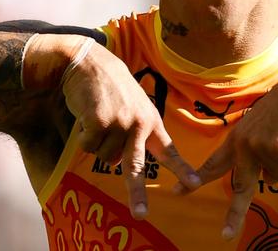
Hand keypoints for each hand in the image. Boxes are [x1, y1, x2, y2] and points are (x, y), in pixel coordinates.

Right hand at [60, 38, 200, 218]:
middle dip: (137, 193)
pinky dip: (83, 136)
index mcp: (151, 120)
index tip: (194, 184)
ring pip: (105, 157)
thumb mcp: (133, 105)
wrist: (89, 63)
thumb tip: (120, 163)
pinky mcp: (99, 122)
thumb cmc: (111, 86)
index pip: (168, 149)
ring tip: (98, 117)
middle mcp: (138, 124)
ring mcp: (119, 123)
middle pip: (136, 166)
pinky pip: (88, 146)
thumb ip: (134, 132)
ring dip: (97, 142)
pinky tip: (88, 114)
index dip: (181, 169)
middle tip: (141, 215)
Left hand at [179, 68, 277, 239]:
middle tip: (226, 236)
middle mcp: (243, 144)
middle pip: (240, 188)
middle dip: (234, 215)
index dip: (196, 179)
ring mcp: (258, 147)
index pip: (213, 163)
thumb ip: (260, 154)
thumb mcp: (266, 130)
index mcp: (237, 138)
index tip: (178, 192)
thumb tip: (267, 182)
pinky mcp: (277, 149)